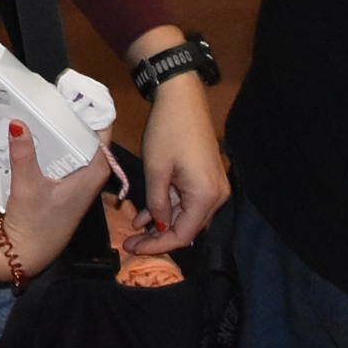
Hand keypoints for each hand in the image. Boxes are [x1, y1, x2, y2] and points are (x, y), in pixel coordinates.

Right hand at [0, 117, 109, 275]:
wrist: (24, 254)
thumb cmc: (34, 223)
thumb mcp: (26, 186)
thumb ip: (23, 155)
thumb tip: (18, 123)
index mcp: (86, 183)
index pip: (104, 150)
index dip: (101, 128)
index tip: (92, 105)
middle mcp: (84, 187)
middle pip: (92, 153)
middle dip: (84, 130)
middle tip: (70, 105)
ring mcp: (73, 193)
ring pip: (78, 161)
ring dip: (71, 142)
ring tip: (57, 118)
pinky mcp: (61, 197)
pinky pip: (67, 168)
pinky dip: (60, 154)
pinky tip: (43, 145)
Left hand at [125, 73, 228, 253]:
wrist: (182, 98)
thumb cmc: (168, 132)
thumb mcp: (156, 170)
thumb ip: (158, 202)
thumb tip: (160, 226)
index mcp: (206, 197)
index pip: (182, 234)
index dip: (157, 245)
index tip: (132, 249)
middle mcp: (216, 196)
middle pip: (187, 228)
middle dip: (158, 237)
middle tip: (131, 243)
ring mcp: (214, 186)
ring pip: (186, 215)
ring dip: (161, 223)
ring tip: (135, 232)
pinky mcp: (207, 177)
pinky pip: (188, 200)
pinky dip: (168, 207)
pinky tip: (146, 215)